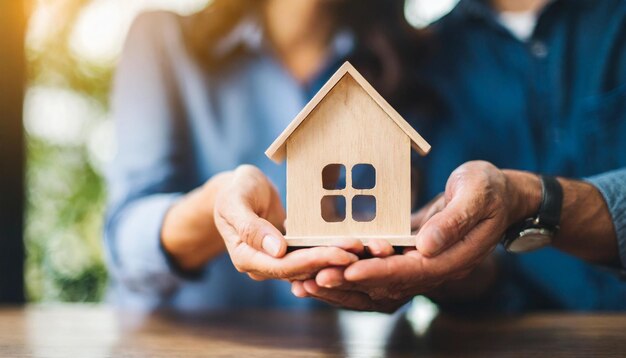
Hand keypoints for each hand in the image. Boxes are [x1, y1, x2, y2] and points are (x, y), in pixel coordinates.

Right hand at [214, 165, 361, 280]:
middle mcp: (263, 266)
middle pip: (300, 269)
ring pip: (310, 265)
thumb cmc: (235, 191)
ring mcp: (278, 260)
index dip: (312, 261)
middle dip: (330, 261)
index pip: (282, 266)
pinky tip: (355, 246)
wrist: (240, 189)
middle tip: (358, 252)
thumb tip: (276, 250)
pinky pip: (312, 254)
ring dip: (335, 258)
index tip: (339, 254)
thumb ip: (250, 227)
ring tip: (363, 249)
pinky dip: (331, 250)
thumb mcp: (235, 202)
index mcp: (246, 258)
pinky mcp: (291, 252)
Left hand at [291, 161, 540, 311]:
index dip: (378, 272)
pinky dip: (351, 273)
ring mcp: (421, 265)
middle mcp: (434, 268)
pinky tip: (324, 268)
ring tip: (308, 283)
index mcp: (453, 257)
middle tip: (314, 280)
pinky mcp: (409, 256)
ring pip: (379, 285)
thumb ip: (454, 220)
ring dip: (344, 286)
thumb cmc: (489, 187)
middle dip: (350, 283)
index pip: (411, 272)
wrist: (497, 194)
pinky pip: (378, 270)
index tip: (348, 271)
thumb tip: (425, 246)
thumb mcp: (477, 192)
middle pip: (388, 286)